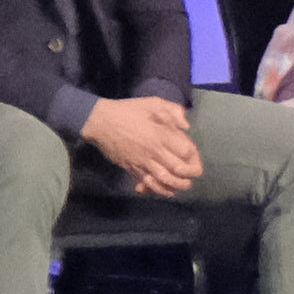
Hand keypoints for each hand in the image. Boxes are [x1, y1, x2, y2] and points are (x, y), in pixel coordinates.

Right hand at [83, 94, 205, 195]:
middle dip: (189, 175)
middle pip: (179, 170)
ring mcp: (143, 162)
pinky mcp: (133, 169)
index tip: (192, 155)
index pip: (186, 151)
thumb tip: (186, 127)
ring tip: (180, 186)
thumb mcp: (153, 103)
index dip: (193, 156)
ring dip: (176, 187)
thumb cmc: (127, 111)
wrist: (100, 122)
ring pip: (165, 181)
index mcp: (161, 134)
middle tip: (191, 175)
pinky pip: (148, 184)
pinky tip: (162, 190)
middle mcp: (154, 151)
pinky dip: (157, 189)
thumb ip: (173, 111)